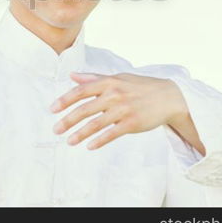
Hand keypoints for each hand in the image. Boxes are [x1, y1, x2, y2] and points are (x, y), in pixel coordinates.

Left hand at [49, 72, 188, 150]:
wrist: (169, 97)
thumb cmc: (140, 86)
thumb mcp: (118, 78)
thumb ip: (94, 78)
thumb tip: (72, 76)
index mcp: (108, 82)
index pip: (81, 91)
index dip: (64, 100)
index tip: (52, 109)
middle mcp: (114, 95)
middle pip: (85, 109)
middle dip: (67, 120)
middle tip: (56, 129)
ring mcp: (123, 109)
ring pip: (96, 124)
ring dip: (80, 134)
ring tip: (69, 141)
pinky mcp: (132, 123)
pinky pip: (111, 134)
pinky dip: (99, 141)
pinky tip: (89, 146)